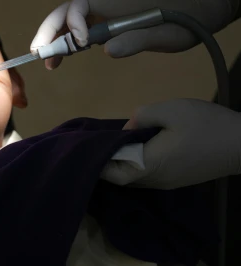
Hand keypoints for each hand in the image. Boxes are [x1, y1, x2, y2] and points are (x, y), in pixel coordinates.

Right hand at [30, 0, 237, 68]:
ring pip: (67, 23)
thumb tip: (107, 50)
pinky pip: (78, 32)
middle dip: (48, 31)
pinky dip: (66, 45)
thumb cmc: (181, 24)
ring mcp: (102, 17)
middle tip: (38, 54)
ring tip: (47, 63)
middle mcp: (103, 7)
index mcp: (115, 5)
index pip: (80, 3)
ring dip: (53, 39)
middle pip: (65, 12)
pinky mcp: (105, 27)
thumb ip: (137, 40)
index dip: (73, 20)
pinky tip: (62, 60)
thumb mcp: (165, 36)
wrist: (194, 15)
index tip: (80, 44)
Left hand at [101, 98, 240, 189]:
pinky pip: (149, 176)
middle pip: (122, 178)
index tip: (86, 147)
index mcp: (151, 165)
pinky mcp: (179, 179)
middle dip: (107, 163)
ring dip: (122, 164)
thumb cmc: (206, 125)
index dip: (97, 163)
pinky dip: (137, 164)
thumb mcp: (170, 110)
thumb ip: (141, 117)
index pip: (114, 174)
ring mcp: (169, 182)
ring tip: (113, 143)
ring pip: (136, 178)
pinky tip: (136, 147)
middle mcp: (157, 180)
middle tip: (96, 142)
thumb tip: (126, 129)